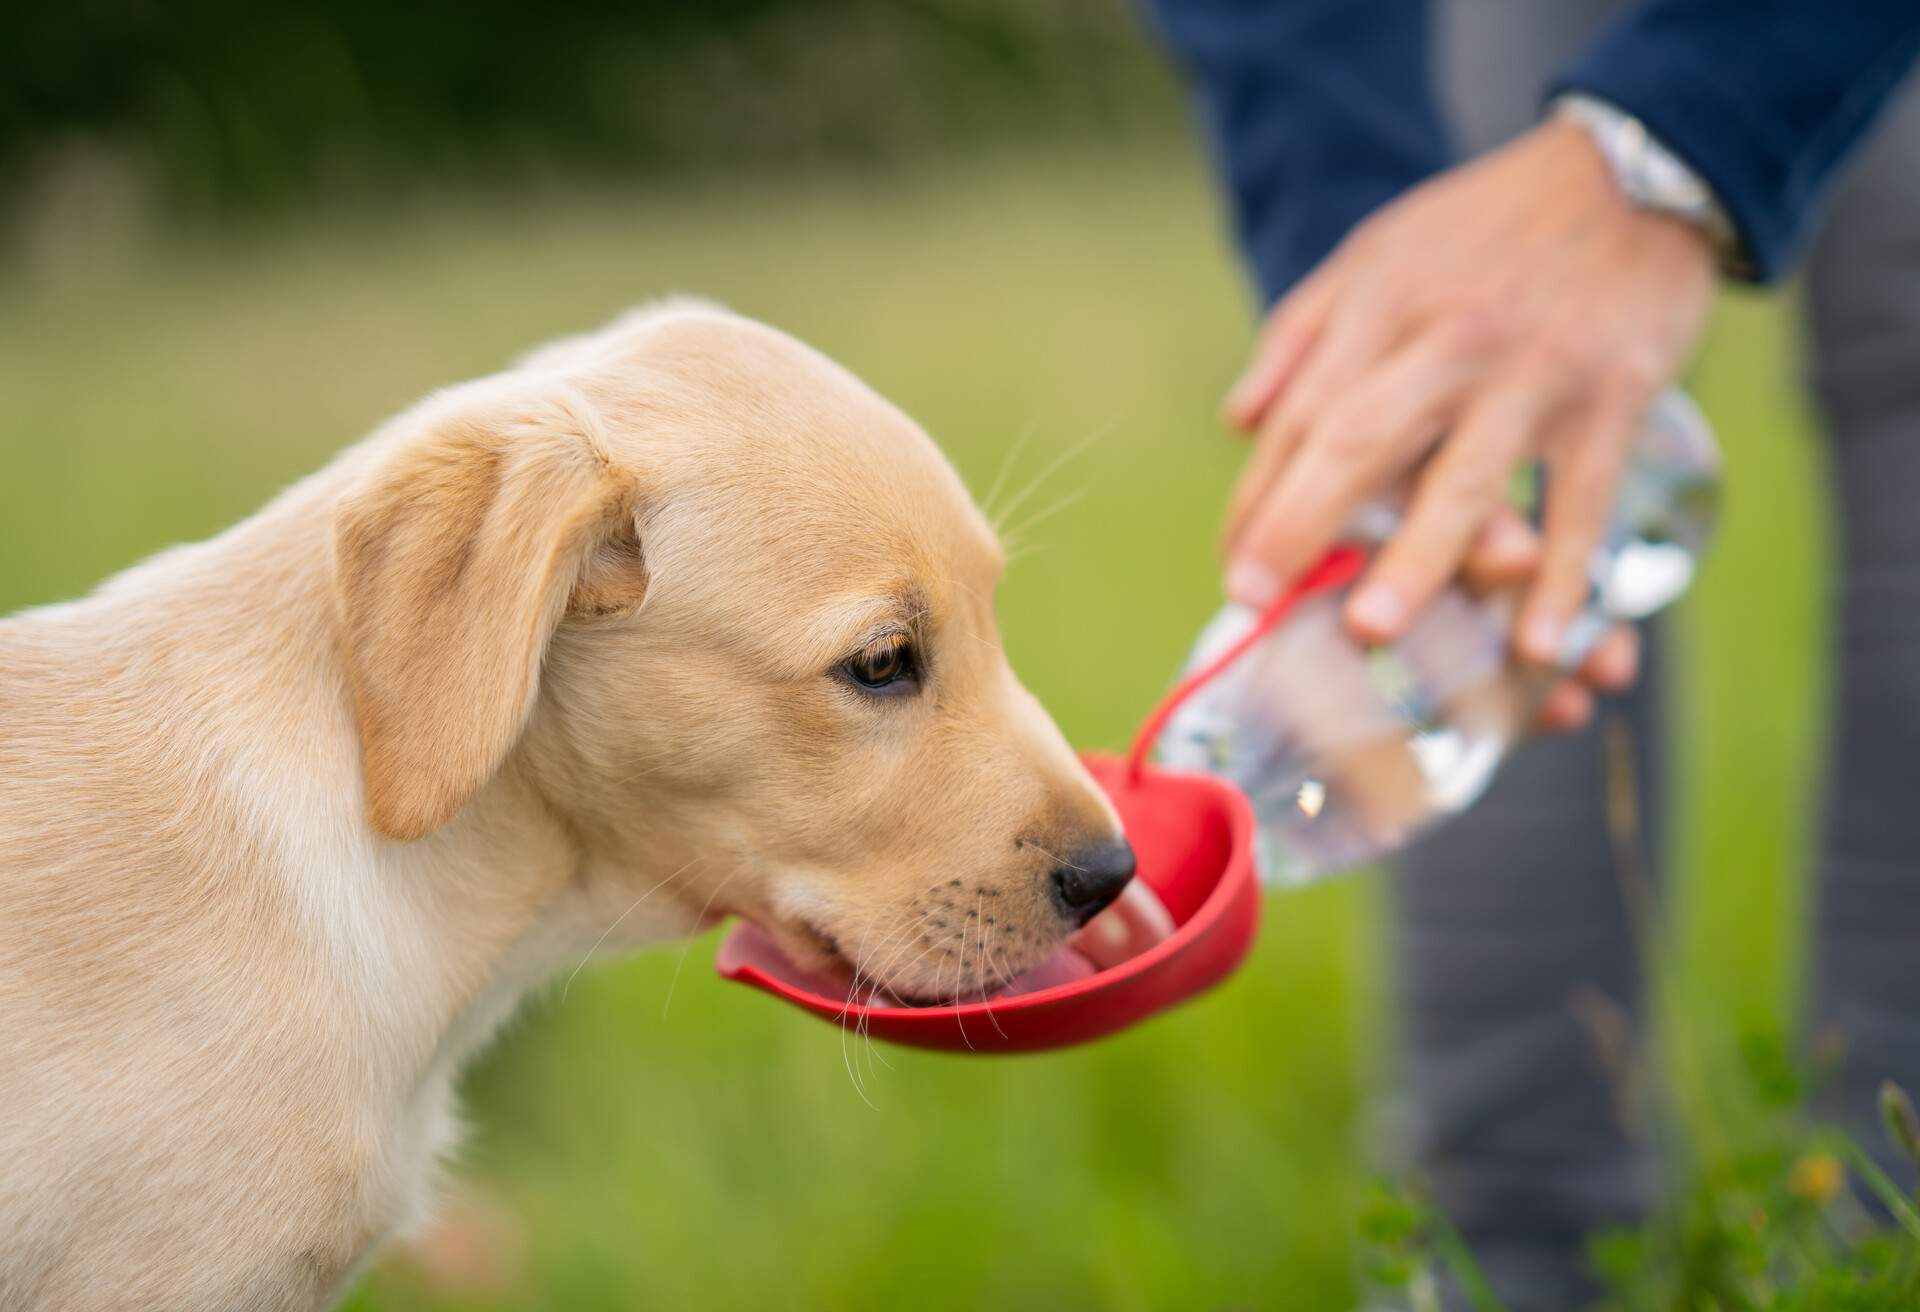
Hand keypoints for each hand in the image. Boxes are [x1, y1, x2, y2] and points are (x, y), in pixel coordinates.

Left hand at [1220, 117, 1713, 724]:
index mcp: (1381, 307)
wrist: (1637, 172)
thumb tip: (1237, 422)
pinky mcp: (1613, 400)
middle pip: (1359, 441)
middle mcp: (1447, 341)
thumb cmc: (1489, 226)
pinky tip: (1534, 643)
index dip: (1261, 498)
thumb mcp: (1379, 252)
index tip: (1236, 570)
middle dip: (1300, 523)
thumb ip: (1301, 333)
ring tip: (1372, 628)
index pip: (1302, 416)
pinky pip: (1581, 502)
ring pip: (1465, 477)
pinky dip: (1561, 574)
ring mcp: (1532, 375)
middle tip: (1253, 601)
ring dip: (1416, 557)